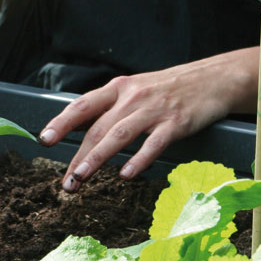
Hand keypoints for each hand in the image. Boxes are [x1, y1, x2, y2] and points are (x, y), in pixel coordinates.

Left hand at [38, 58, 252, 191]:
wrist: (214, 78)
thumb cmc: (170, 89)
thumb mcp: (137, 89)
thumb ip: (112, 108)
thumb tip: (83, 132)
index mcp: (118, 88)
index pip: (83, 106)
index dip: (62, 122)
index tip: (45, 140)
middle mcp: (132, 97)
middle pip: (98, 128)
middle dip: (78, 157)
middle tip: (66, 183)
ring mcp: (154, 110)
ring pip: (118, 136)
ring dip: (96, 159)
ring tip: (80, 179)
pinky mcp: (176, 123)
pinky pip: (153, 144)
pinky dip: (138, 159)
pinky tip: (125, 175)